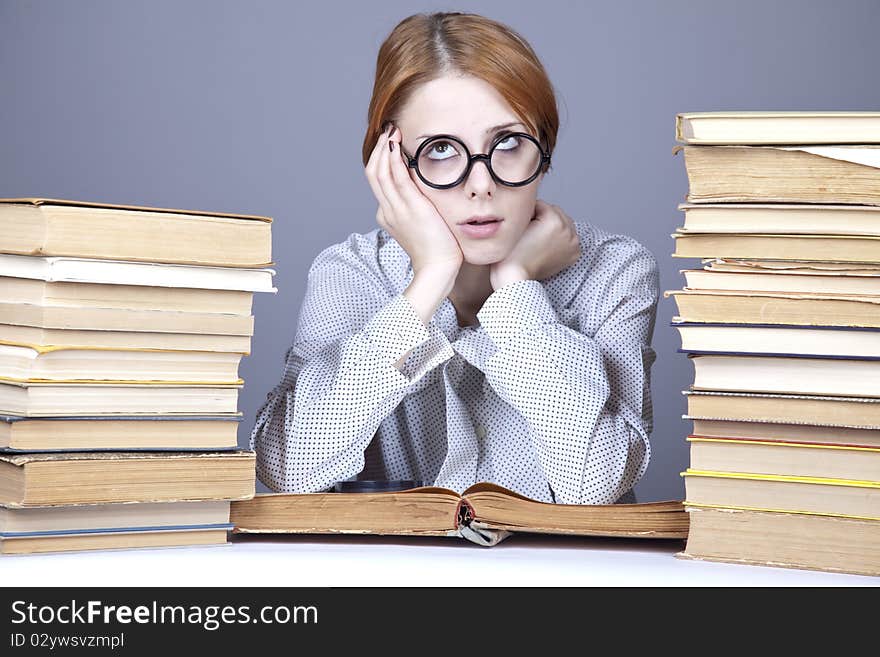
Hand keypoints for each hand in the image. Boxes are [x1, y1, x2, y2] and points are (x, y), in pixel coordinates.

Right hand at [364, 124, 462, 279]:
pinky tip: (396, 146)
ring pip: (380, 173)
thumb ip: (417, 210)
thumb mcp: (421, 227)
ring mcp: (396, 210)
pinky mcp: (411, 208)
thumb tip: (424, 196)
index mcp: (387, 215)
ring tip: (391, 130)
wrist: (437, 268)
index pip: (377, 182)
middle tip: (387, 130)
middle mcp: (387, 210)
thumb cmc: (436, 251)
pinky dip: (394, 160)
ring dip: (384, 149)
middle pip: (373, 173)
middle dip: (378, 149)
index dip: (378, 160)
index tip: (387, 143)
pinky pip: (397, 178)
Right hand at [489, 200, 580, 289]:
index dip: (529, 213)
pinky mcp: (574, 253)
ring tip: (539, 238)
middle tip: (531, 231)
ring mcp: (573, 242)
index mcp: (554, 219)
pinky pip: (568, 237)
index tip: (523, 224)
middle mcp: (567, 230)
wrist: (515, 276)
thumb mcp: (517, 223)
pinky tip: (548, 245)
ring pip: (563, 223)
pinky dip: (560, 239)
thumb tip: (534, 205)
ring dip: (553, 227)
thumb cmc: (512, 253)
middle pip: (555, 212)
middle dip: (544, 218)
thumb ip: (529, 208)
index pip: (541, 204)